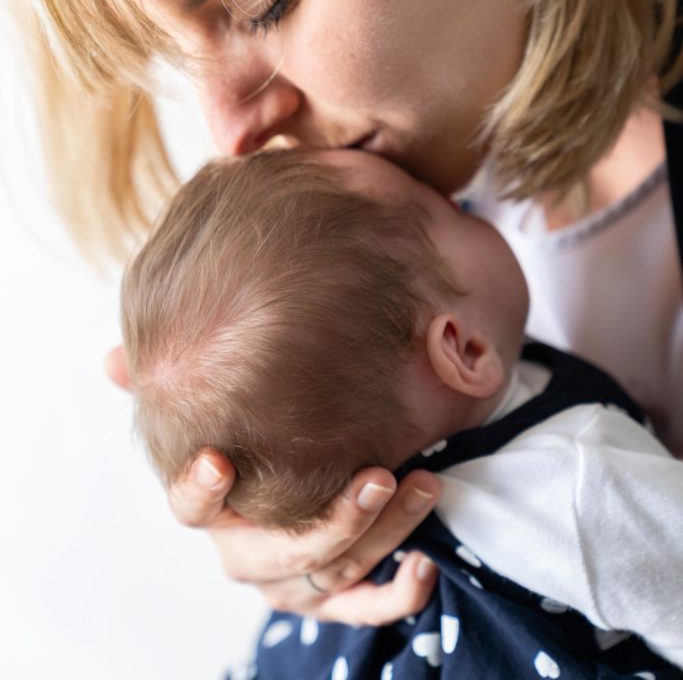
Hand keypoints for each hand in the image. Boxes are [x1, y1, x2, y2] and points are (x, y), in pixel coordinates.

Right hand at [105, 345, 440, 625]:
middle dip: (334, 517)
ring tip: (424, 484)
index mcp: (214, 514)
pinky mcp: (335, 598)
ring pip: (336, 571)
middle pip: (286, 552)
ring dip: (384, 532)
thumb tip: (110, 359)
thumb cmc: (251, 441)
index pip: (192, 510)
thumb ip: (167, 386)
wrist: (294, 487)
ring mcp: (292, 583)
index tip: (218, 456)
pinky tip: (426, 565)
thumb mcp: (214, 410)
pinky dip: (398, 594)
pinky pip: (366, 608)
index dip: (200, 488)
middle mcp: (248, 557)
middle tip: (377, 472)